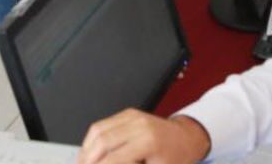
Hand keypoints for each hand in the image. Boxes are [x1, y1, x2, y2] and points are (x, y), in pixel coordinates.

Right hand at [81, 109, 210, 163]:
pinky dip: (92, 140)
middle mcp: (138, 124)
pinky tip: (91, 153)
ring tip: (84, 163)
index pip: (113, 159)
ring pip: (97, 130)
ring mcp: (132, 115)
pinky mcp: (128, 113)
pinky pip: (103, 124)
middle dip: (87, 160)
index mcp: (148, 141)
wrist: (188, 138)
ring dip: (86, 150)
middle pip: (101, 141)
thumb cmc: (176, 158)